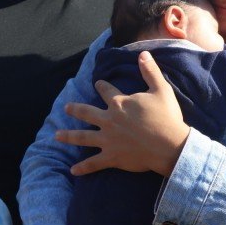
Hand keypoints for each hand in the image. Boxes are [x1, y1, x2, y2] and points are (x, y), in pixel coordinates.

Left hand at [58, 51, 189, 176]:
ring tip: (57, 135)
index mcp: (119, 103)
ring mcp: (108, 139)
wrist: (169, 145)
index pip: (106, 91)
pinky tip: (72, 171)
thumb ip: (150, 71)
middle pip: (86, 112)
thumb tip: (143, 54)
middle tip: (66, 107)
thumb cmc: (166, 117)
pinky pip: (93, 163)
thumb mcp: (161, 90)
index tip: (97, 84)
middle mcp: (109, 120)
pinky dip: (83, 168)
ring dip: (69, 136)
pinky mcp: (111, 156)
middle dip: (75, 109)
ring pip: (83, 137)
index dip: (101, 86)